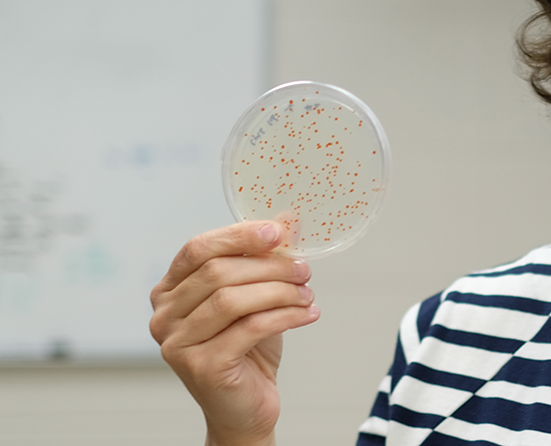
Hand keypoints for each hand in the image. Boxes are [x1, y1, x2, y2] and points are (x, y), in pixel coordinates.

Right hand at [150, 221, 319, 445]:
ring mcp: (177, 343)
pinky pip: (249, 328)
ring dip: (279, 290)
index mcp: (169, 291)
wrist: (245, 406)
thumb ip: (259, 262)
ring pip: (233, 299)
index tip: (276, 232)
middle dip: (269, 266)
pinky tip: (308, 313)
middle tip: (303, 269)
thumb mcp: (252, 297)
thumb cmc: (246, 348)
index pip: (198, 249)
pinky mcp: (201, 366)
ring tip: (307, 293)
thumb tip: (286, 222)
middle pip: (217, 272)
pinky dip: (286, 316)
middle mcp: (164, 316)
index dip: (238, 236)